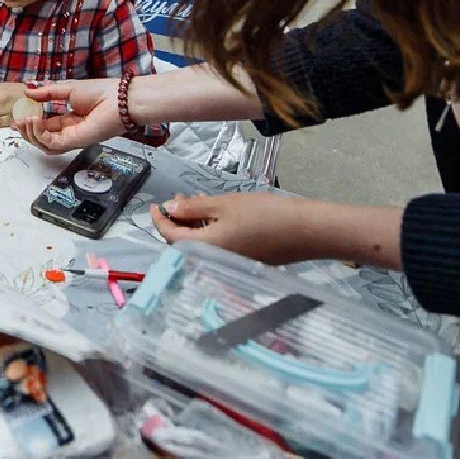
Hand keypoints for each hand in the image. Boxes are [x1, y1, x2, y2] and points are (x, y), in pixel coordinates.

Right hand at [13, 78, 124, 152]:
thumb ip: (48, 93)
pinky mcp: (75, 141)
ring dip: (30, 135)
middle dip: (27, 132)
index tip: (17, 118)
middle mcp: (70, 132)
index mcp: (70, 121)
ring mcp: (72, 138)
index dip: (30, 123)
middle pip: (42, 139)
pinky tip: (34, 121)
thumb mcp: (68, 88)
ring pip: (44, 145)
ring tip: (23, 121)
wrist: (119, 98)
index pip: (46, 126)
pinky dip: (39, 134)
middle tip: (16, 122)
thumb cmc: (101, 92)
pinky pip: (51, 143)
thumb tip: (28, 92)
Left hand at [150, 192, 323, 265]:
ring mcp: (229, 261)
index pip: (170, 236)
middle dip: (177, 219)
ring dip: (194, 222)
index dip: (159, 220)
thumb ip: (193, 208)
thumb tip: (169, 208)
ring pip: (200, 242)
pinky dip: (209, 229)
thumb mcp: (224, 205)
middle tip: (177, 197)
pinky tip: (215, 211)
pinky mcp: (242, 259)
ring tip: (195, 199)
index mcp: (204, 248)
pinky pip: (216, 245)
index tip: (153, 204)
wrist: (306, 231)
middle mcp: (213, 260)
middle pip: (183, 242)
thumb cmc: (264, 214)